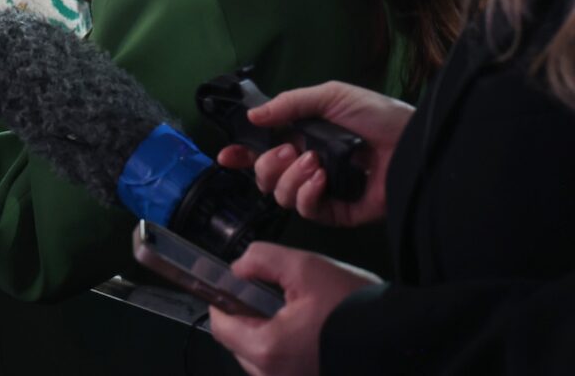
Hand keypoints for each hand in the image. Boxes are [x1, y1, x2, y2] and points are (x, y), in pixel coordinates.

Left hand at [208, 243, 378, 375]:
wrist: (404, 340)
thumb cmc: (352, 306)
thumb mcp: (305, 268)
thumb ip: (262, 260)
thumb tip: (237, 269)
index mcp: (267, 350)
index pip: (221, 326)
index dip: (223, 301)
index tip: (237, 286)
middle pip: (239, 344)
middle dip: (248, 319)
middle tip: (273, 298)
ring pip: (261, 359)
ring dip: (268, 336)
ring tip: (298, 316)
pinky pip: (283, 369)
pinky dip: (287, 351)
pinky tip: (310, 334)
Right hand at [215, 81, 412, 226]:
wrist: (413, 145)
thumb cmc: (378, 115)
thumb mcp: (331, 96)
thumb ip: (289, 104)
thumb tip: (253, 117)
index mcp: (303, 139)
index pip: (263, 150)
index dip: (242, 155)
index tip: (228, 156)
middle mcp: (308, 166)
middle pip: (264, 177)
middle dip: (265, 166)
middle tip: (287, 152)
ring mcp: (322, 190)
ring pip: (281, 196)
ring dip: (290, 179)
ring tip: (315, 164)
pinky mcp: (339, 212)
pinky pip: (307, 211)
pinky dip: (307, 195)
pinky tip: (321, 181)